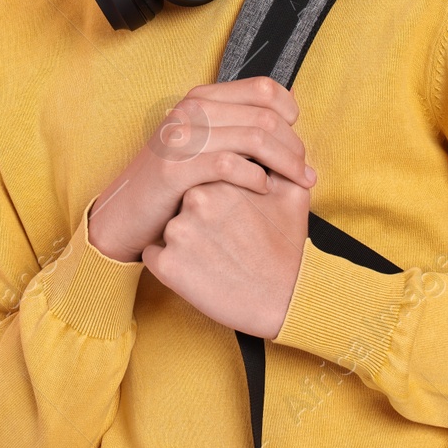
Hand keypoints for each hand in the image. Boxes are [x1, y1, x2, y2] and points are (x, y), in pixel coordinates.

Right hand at [86, 76, 314, 262]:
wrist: (124, 213)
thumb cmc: (171, 183)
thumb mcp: (202, 142)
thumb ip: (237, 124)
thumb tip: (290, 106)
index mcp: (200, 99)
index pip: (264, 90)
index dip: (291, 114)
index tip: (297, 141)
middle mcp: (190, 111)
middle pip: (266, 117)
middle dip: (295, 148)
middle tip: (305, 174)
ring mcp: (182, 138)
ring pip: (255, 139)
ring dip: (286, 164)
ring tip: (298, 184)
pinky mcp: (176, 168)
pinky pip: (231, 165)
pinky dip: (257, 178)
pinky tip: (264, 190)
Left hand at [140, 173, 311, 338]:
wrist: (286, 301)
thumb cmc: (288, 249)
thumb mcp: (292, 197)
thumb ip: (275, 163)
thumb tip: (267, 147)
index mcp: (219, 181)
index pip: (202, 177)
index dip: (217, 201)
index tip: (232, 219)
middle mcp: (193, 201)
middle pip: (182, 202)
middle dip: (199, 218)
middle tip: (224, 239)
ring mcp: (177, 233)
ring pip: (169, 228)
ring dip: (184, 240)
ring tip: (214, 257)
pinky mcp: (166, 265)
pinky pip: (155, 256)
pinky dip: (170, 263)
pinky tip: (197, 271)